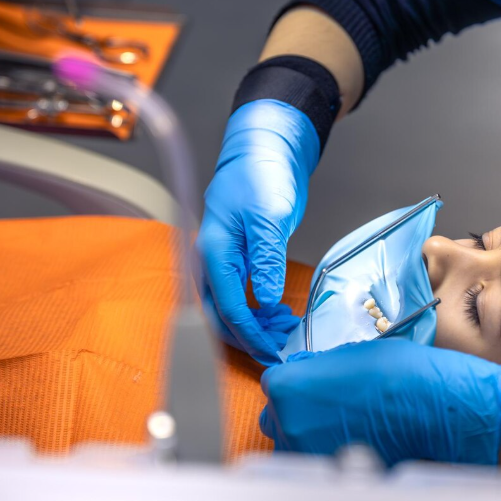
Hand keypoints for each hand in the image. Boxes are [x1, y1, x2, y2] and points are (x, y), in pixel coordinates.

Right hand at [197, 100, 318, 364]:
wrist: (268, 148)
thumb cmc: (262, 173)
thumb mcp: (268, 216)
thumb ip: (265, 260)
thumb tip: (263, 301)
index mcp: (214, 250)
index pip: (227, 305)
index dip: (248, 334)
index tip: (271, 352)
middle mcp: (214, 259)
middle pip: (220, 314)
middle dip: (247, 338)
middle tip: (278, 351)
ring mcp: (227, 260)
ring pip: (231, 307)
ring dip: (255, 326)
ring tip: (286, 331)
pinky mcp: (242, 259)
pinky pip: (243, 295)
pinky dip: (260, 311)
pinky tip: (281, 315)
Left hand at [259, 340, 500, 465]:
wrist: (434, 410)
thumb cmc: (398, 374)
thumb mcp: (351, 355)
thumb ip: (318, 366)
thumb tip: (306, 371)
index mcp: (287, 387)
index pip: (274, 383)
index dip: (297, 380)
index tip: (315, 381)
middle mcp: (288, 423)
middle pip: (278, 415)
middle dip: (298, 408)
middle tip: (329, 402)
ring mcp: (307, 453)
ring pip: (294, 442)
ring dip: (310, 432)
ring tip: (344, 423)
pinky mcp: (329, 473)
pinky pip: (316, 462)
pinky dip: (328, 452)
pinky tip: (353, 440)